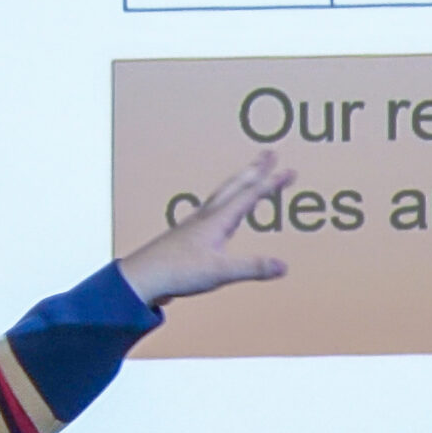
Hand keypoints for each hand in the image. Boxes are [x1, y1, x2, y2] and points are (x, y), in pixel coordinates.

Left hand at [115, 151, 294, 306]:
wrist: (142, 279)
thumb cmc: (177, 272)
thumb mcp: (220, 272)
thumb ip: (252, 268)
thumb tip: (283, 267)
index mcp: (217, 221)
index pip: (249, 195)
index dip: (271, 182)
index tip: (290, 170)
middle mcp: (206, 217)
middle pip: (235, 186)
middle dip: (255, 170)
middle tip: (269, 153)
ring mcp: (194, 225)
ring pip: (222, 195)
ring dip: (239, 182)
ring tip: (250, 175)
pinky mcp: (186, 237)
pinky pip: (211, 211)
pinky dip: (224, 202)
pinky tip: (221, 212)